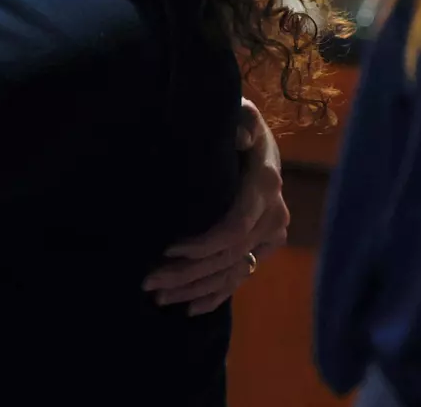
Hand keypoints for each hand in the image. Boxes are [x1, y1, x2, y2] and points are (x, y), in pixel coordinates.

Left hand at [141, 98, 288, 314]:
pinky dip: (215, 296)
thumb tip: (241, 135)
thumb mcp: (243, 113)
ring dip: (194, 289)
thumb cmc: (239, 122)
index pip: (235, 227)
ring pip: (231, 273)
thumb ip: (241, 120)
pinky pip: (240, 278)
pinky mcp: (262, 248)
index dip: (203, 244)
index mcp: (264, 185)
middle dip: (187, 273)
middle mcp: (272, 217)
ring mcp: (269, 236)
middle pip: (227, 257)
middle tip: (149, 282)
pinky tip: (189, 309)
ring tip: (159, 297)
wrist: (257, 138)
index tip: (169, 249)